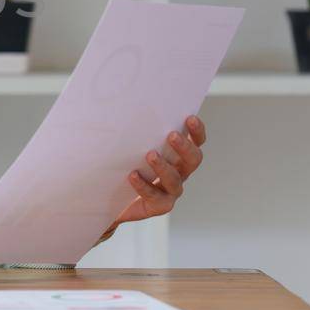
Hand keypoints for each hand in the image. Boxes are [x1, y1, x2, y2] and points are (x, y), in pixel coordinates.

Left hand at [99, 115, 207, 239]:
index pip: (196, 142)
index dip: (196, 131)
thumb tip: (125, 104)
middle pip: (193, 160)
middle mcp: (180, 172)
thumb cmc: (124, 165)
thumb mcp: (131, 145)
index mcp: (179, 155)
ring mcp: (171, 191)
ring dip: (164, 167)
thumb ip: (136, 130)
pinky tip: (133, 175)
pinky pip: (155, 196)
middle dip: (184, 147)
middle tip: (171, 135)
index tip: (189, 118)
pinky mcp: (159, 205)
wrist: (113, 196)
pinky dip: (144, 185)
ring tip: (150, 155)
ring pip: (175, 180)